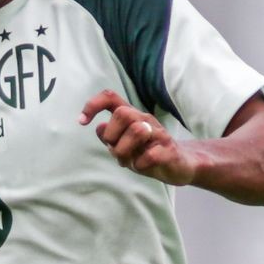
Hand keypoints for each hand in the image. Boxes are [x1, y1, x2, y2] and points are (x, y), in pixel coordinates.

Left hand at [79, 90, 194, 184]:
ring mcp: (159, 134)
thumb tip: (98, 126)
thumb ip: (109, 135)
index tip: (82, 122)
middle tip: (116, 149)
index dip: (92, 105)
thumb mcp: (123, 145)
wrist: (180, 165)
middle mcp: (145, 120)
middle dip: (112, 135)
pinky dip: (140, 165)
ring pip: (137, 131)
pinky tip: (142, 167)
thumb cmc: (148, 153)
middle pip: (122, 113)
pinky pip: (150, 155)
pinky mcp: (169, 151)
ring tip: (129, 160)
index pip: (110, 97)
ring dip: (125, 151)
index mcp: (131, 116)